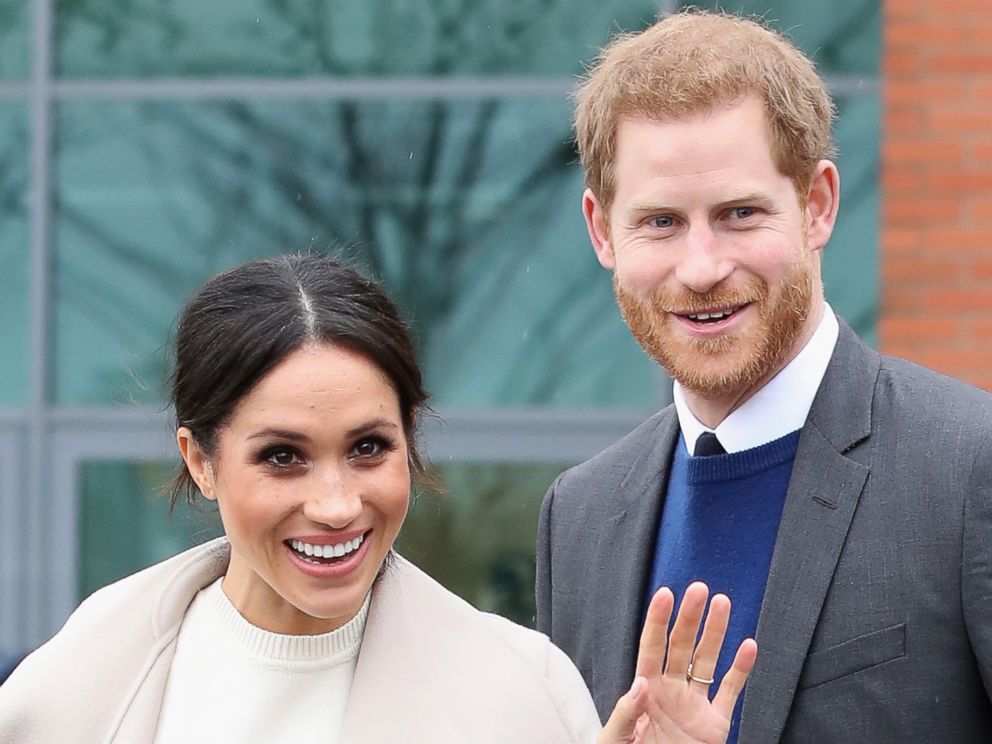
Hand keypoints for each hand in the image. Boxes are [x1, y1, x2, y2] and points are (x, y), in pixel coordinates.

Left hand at [597, 582, 756, 743]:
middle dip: (690, 617)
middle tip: (699, 589)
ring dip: (716, 633)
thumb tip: (640, 682)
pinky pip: (730, 693)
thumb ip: (624, 712)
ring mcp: (694, 705)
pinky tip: (749, 646)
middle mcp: (671, 691)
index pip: (651, 647)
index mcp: (644, 690)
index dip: (658, 620)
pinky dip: (741, 670)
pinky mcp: (716, 724)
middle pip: (681, 646)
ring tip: (723, 603)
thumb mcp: (614, 740)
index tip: (665, 594)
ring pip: (707, 661)